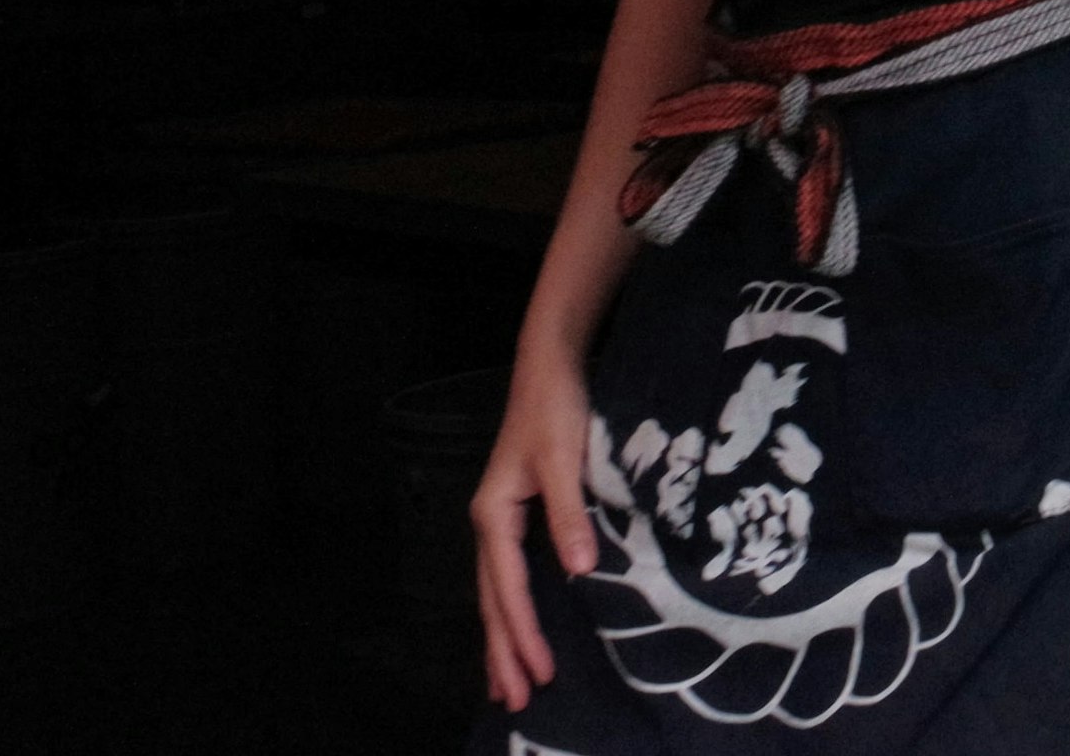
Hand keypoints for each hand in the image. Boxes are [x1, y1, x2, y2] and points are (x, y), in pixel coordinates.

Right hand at [471, 334, 596, 711]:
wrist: (548, 367)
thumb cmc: (555, 408)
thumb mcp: (564, 459)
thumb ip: (568, 513)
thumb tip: (579, 570)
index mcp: (494, 516)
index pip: (509, 588)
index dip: (523, 632)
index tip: (540, 672)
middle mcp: (490, 525)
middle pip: (492, 601)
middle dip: (502, 652)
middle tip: (515, 702)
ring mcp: (500, 522)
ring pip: (496, 594)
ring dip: (502, 639)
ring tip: (507, 685)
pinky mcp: (516, 516)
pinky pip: (509, 577)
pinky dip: (511, 611)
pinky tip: (518, 630)